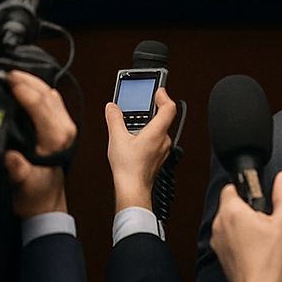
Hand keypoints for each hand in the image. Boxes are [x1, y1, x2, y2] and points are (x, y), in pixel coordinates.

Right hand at [3, 71, 76, 218]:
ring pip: (50, 94)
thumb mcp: (23, 186)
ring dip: (32, 82)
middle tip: (7, 71)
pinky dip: (36, 90)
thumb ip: (18, 171)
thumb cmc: (36, 196)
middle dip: (27, 79)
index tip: (8, 79)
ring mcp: (63, 126)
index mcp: (58, 138)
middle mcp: (64, 128)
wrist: (47, 205)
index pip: (42, 104)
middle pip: (48, 93)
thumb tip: (11, 158)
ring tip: (12, 75)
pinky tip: (24, 88)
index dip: (25, 89)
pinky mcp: (59, 126)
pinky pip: (50, 100)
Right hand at [105, 88, 175, 211]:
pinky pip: (157, 141)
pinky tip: (137, 139)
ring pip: (160, 131)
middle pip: (164, 118)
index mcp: (157, 132)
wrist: (133, 191)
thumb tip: (112, 108)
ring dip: (150, 124)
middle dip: (154, 109)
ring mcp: (163, 151)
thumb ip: (115, 120)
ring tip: (137, 121)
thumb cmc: (128, 169)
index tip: (159, 90)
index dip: (164, 96)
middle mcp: (163, 140)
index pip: (169, 108)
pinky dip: (149, 135)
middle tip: (145, 102)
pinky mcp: (159, 159)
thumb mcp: (117, 139)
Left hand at [210, 170, 281, 281]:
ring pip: (226, 221)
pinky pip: (225, 236)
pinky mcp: (218, 253)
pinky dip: (235, 238)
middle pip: (229, 204)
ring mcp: (216, 239)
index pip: (230, 186)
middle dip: (244, 207)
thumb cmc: (269, 259)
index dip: (244, 188)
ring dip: (238, 223)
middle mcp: (219, 223)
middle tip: (260, 219)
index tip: (255, 196)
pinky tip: (250, 246)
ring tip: (257, 235)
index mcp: (232, 211)